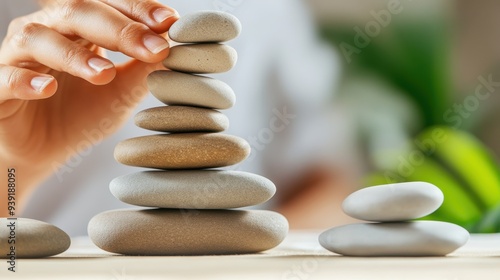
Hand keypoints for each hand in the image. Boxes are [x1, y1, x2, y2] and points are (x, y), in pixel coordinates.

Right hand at [0, 0, 178, 213]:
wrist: (45, 150)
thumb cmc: (83, 113)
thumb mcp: (122, 91)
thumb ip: (144, 68)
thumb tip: (177, 45)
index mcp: (80, 27)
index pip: (109, 4)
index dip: (138, 10)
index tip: (170, 22)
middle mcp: (48, 30)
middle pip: (78, 11)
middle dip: (119, 29)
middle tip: (152, 48)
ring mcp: (18, 55)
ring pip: (39, 37)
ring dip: (75, 54)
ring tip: (105, 74)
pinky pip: (5, 76)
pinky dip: (25, 79)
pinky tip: (46, 87)